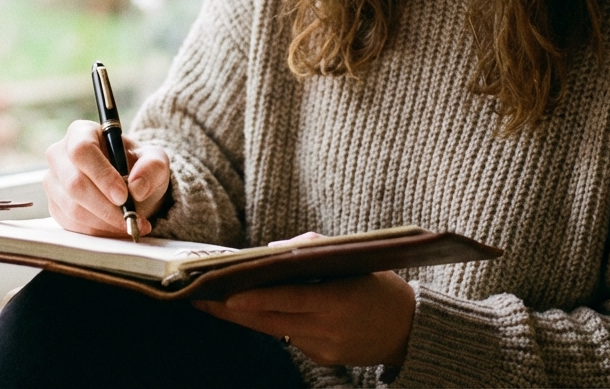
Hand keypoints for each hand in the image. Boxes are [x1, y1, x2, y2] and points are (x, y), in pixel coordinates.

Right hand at [43, 119, 170, 237]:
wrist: (130, 187)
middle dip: (105, 206)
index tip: (123, 195)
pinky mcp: (55, 206)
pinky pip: (71, 224)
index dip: (101, 175)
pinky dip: (97, 231)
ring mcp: (53, 182)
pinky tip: (116, 228)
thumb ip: (152, 167)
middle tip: (130, 217)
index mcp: (81, 132)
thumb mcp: (155, 161)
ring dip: (104, 222)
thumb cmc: (138, 167)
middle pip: (74, 183)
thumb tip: (137, 187)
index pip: (82, 150)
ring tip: (130, 224)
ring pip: (72, 208)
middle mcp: (60, 154)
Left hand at [193, 257, 415, 367]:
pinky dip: (273, 324)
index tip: (224, 294)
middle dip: (232, 310)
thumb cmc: (379, 285)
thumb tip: (270, 250)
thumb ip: (312, 249)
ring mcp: (325, 348)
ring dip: (245, 317)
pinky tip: (253, 312)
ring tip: (214, 302)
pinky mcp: (323, 360)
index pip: (288, 299)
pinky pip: (291, 339)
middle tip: (199, 297)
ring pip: (274, 331)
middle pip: (270, 320)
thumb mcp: (354, 259)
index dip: (255, 298)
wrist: (410, 330)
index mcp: (337, 300)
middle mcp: (329, 329)